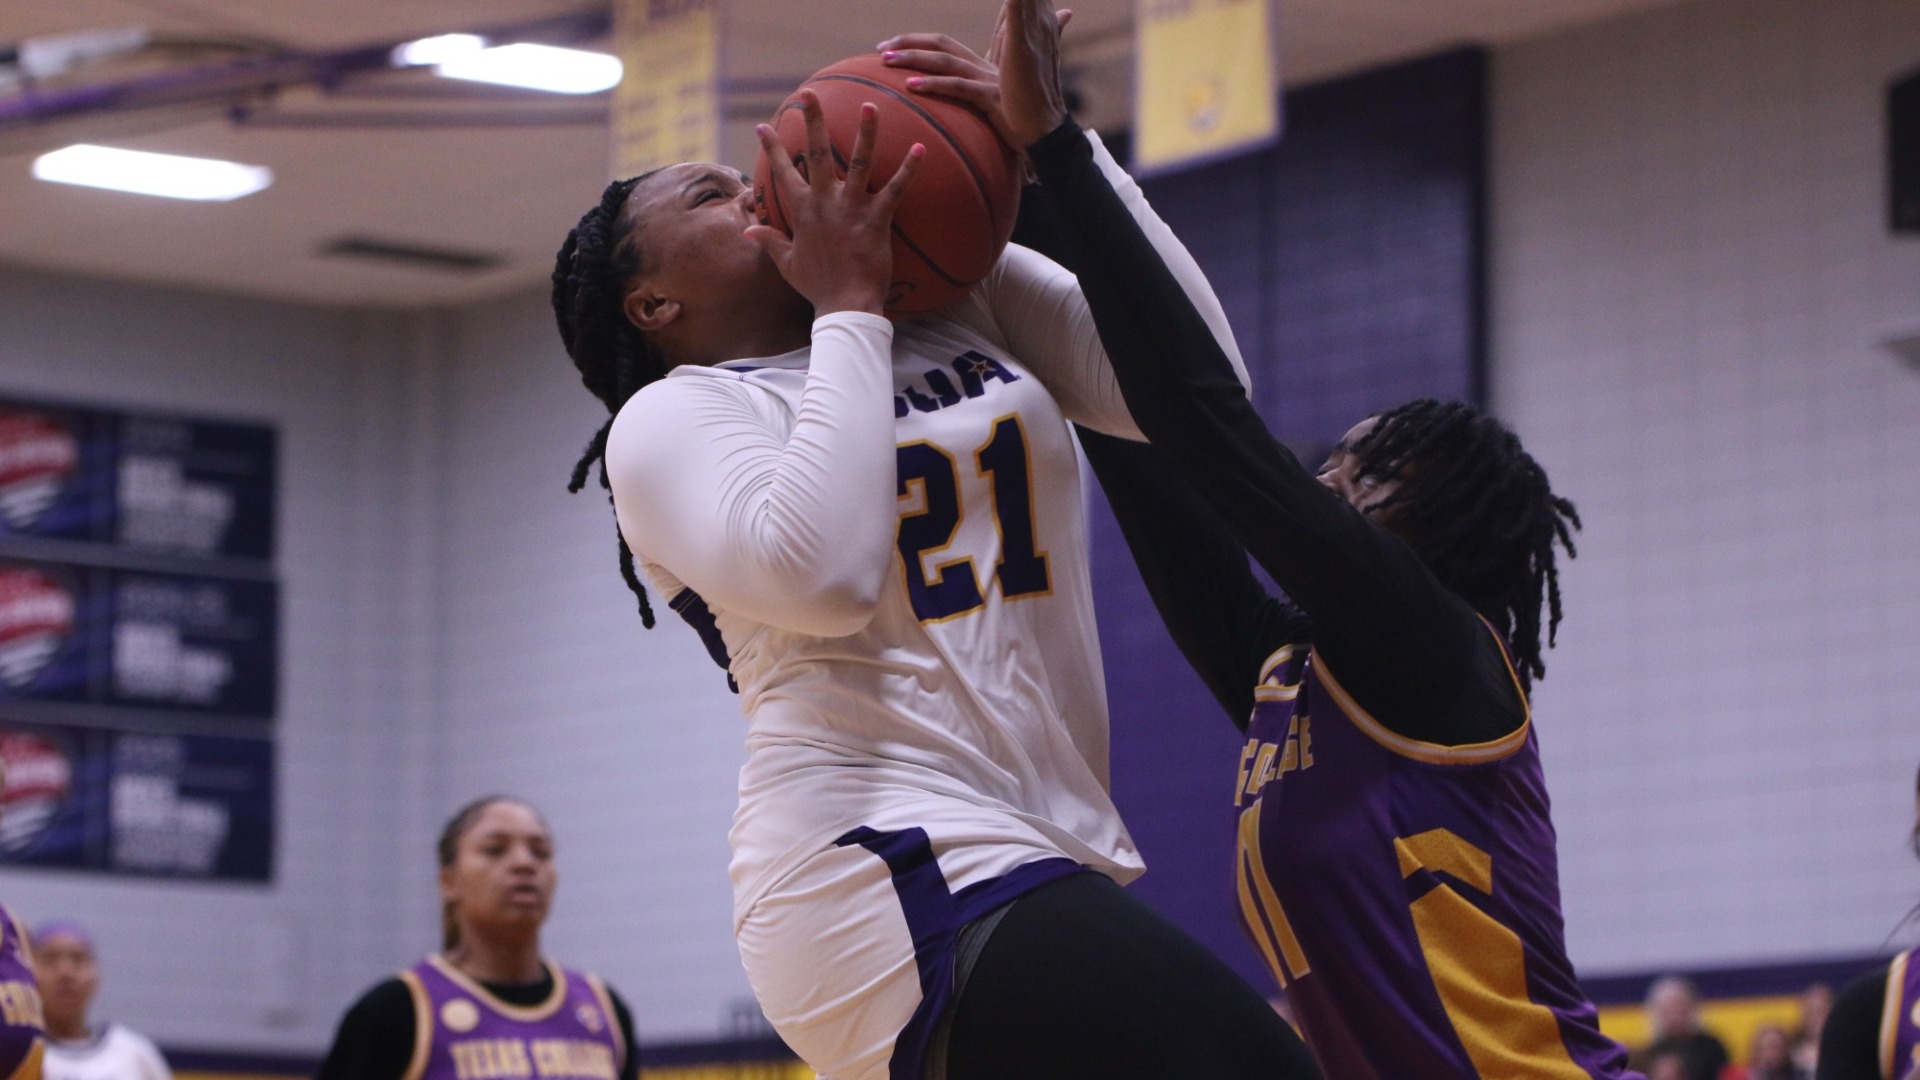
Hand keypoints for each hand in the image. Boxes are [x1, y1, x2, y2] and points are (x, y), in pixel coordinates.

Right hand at [745, 90, 923, 316]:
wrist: (845, 306)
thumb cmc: (818, 287)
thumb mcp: (787, 263)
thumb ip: (770, 241)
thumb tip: (748, 229)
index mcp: (803, 211)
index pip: (783, 171)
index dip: (772, 147)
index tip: (764, 125)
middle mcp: (825, 202)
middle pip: (818, 152)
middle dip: (812, 120)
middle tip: (809, 93)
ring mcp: (851, 208)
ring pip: (859, 161)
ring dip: (865, 132)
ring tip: (870, 105)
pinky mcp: (877, 219)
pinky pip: (896, 189)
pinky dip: (909, 169)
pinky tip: (921, 148)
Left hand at [878, 0, 1072, 149]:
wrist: (1050, 141)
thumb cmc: (1022, 128)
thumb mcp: (996, 108)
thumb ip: (974, 100)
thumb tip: (956, 112)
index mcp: (984, 67)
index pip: (945, 44)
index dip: (918, 41)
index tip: (890, 45)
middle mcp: (985, 68)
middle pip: (941, 44)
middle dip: (909, 42)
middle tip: (880, 48)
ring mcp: (989, 81)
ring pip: (945, 61)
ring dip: (912, 57)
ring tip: (885, 59)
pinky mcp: (993, 99)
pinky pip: (958, 88)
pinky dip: (933, 84)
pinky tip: (910, 86)